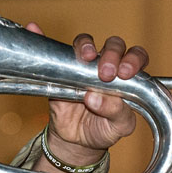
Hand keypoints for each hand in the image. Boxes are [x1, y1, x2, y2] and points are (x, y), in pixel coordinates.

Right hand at [25, 24, 146, 170]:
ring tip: (85, 57)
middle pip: (113, 45)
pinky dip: (42, 36)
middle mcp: (107, 67)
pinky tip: (35, 30)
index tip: (125, 72)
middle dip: (112, 54)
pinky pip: (52, 50)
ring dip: (86, 45)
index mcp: (127, 78)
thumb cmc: (104, 130)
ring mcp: (83, 67)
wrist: (77, 142)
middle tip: (106, 73)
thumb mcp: (119, 127)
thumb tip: (96, 97)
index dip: (133, 59)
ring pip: (86, 43)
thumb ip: (116, 112)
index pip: (136, 57)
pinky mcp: (61, 70)